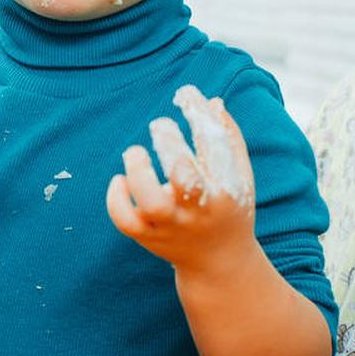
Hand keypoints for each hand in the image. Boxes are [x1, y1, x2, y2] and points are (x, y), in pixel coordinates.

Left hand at [106, 85, 256, 273]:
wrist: (219, 263)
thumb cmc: (227, 207)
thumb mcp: (238, 176)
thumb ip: (228, 139)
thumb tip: (210, 100)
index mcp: (225, 192)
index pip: (215, 149)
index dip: (200, 116)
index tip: (187, 93)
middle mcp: (198, 211)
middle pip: (183, 179)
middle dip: (170, 145)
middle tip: (160, 124)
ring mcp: (171, 226)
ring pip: (151, 204)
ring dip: (138, 173)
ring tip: (135, 152)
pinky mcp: (148, 238)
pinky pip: (125, 221)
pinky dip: (116, 199)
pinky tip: (119, 179)